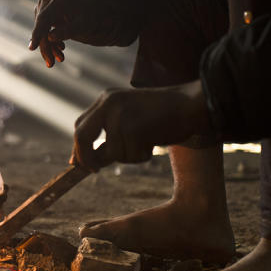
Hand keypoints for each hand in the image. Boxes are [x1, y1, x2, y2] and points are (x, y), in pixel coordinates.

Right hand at [28, 0, 124, 67]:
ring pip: (41, 31)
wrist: (93, 10)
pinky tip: (61, 49)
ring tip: (60, 58)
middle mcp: (47, 2)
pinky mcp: (45, 15)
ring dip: (48, 47)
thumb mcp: (84, 24)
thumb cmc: (91, 15)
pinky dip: (50, 42)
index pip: (43, 19)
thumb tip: (50, 37)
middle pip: (41, 27)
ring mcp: (45, 8)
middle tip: (51, 64)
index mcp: (57, 1)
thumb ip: (69, 30)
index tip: (32, 48)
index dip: (37, 34)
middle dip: (46, 47)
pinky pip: (44, 31)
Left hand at [72, 80, 213, 170]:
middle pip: (82, 136)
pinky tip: (155, 141)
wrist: (192, 105)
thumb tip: (85, 162)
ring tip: (148, 141)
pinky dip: (142, 156)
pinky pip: (129, 156)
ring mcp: (120, 115)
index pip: (81, 125)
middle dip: (86, 157)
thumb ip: (109, 135)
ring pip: (111, 152)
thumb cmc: (164, 116)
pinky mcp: (133, 128)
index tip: (79, 163)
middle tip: (94, 170)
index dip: (78, 147)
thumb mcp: (131, 119)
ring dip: (129, 156)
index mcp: (106, 99)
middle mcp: (109, 103)